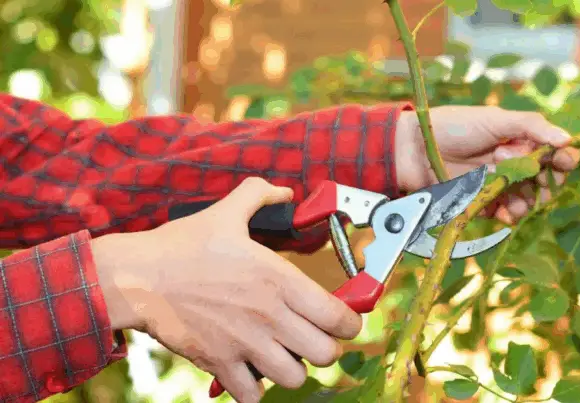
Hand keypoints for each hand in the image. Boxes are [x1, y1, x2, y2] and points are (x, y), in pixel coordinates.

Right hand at [92, 177, 361, 402]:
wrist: (137, 277)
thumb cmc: (183, 246)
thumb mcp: (227, 212)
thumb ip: (260, 195)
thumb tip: (284, 191)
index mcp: (279, 280)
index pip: (338, 317)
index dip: (350, 323)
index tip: (345, 321)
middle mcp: (270, 316)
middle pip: (326, 354)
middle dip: (326, 348)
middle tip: (313, 338)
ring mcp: (245, 344)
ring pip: (295, 378)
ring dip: (293, 369)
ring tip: (283, 355)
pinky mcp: (219, 364)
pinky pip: (253, 396)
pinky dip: (256, 390)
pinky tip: (251, 371)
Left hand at [395, 105, 579, 223]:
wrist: (415, 149)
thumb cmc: (454, 127)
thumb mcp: (496, 119)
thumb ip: (532, 126)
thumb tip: (568, 139)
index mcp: (520, 140)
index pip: (553, 153)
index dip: (563, 159)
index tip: (565, 162)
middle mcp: (513, 163)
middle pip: (545, 181)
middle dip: (544, 181)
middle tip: (533, 175)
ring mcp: (499, 184)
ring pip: (529, 200)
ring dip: (527, 200)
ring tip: (511, 191)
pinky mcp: (484, 203)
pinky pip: (507, 214)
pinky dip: (511, 215)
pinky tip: (506, 212)